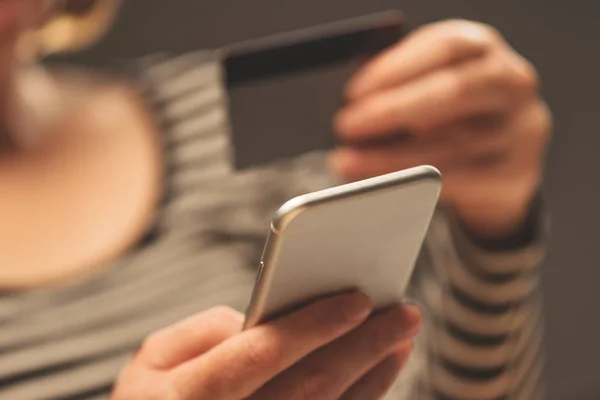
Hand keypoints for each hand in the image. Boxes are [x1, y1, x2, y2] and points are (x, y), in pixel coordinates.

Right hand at [110, 292, 420, 399]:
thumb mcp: (151, 362)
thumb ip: (203, 332)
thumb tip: (264, 321)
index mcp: (189, 396)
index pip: (260, 354)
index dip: (312, 325)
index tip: (358, 299)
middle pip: (309, 385)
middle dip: (362, 346)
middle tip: (403, 312)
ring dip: (373, 373)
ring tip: (402, 336)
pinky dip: (362, 397)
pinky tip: (380, 370)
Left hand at [331, 19, 550, 238]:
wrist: (501, 156)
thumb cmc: (450, 111)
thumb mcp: (429, 81)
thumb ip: (399, 81)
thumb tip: (353, 100)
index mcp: (482, 48)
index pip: (445, 47)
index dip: (395, 69)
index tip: (353, 92)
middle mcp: (510, 83)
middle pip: (455, 91)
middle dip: (393, 110)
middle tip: (347, 126)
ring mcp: (519, 131)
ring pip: (452, 145)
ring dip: (391, 157)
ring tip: (349, 162)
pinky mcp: (513, 175)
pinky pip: (458, 182)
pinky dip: (413, 184)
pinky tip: (380, 184)